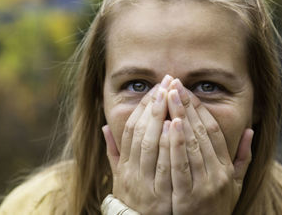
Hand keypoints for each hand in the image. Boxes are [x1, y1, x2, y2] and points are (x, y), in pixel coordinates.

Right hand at [102, 75, 173, 214]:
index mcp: (125, 166)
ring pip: (152, 145)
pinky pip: (167, 166)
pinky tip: (177, 124)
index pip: (131, 130)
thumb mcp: (120, 178)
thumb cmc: (137, 200)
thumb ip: (114, 153)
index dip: (143, 107)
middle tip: (166, 82)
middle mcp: (133, 174)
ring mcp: (148, 185)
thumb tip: (104, 128)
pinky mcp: (165, 197)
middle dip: (155, 105)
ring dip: (162, 118)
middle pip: (141, 132)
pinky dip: (170, 144)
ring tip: (172, 95)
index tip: (155, 89)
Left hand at [167, 79, 252, 214]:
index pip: (214, 131)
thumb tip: (250, 131)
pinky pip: (180, 166)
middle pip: (201, 132)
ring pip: (192, 145)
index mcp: (226, 168)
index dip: (200, 109)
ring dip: (179, 117)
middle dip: (187, 106)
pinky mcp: (187, 198)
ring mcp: (204, 186)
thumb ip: (243, 158)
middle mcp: (218, 174)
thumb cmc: (216, 207)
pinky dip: (175, 144)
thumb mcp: (235, 185)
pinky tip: (168, 125)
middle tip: (174, 84)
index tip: (187, 91)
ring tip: (168, 95)